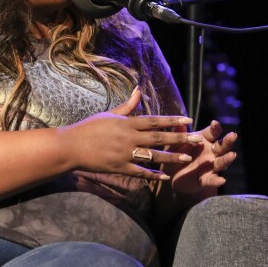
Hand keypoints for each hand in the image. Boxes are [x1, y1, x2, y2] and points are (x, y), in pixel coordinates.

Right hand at [57, 88, 201, 181]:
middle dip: (179, 138)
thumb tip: (138, 90)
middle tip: (196, 139)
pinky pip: (140, 172)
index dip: (172, 120)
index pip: (155, 121)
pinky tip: (165, 176)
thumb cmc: (90, 128)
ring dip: (171, 157)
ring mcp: (124, 153)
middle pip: (158, 138)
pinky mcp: (119, 167)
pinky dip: (153, 174)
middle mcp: (128, 137)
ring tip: (187, 158)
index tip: (188, 120)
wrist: (71, 146)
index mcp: (127, 123)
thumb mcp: (109, 114)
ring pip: (152, 156)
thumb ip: (127, 105)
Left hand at [167, 120, 237, 194]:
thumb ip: (178, 135)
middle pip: (222, 146)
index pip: (212, 132)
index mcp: (203, 140)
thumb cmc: (176, 155)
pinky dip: (217, 180)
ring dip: (227, 159)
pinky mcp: (206, 179)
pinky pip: (212, 180)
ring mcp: (210, 166)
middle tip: (233, 135)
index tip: (214, 123)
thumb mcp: (174, 145)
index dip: (215, 127)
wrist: (173, 177)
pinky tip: (222, 180)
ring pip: (221, 162)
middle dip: (228, 140)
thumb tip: (179, 123)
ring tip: (232, 155)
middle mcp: (210, 152)